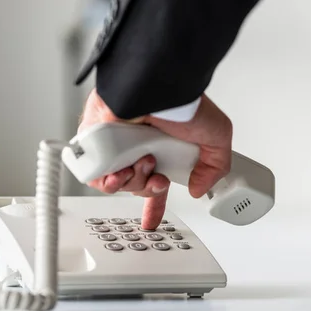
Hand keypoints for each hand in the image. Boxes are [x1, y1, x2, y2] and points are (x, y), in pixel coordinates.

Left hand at [78, 89, 232, 229]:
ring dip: (131, 181)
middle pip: (137, 186)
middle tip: (157, 176)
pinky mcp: (95, 142)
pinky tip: (119, 169)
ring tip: (140, 163)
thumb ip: (215, 167)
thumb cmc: (182, 104)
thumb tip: (198, 189)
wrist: (154, 90)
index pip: (155, 182)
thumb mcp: (216, 137)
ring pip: (117, 183)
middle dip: (149, 189)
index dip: (154, 204)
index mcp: (163, 149)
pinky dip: (107, 179)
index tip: (151, 221)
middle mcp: (138, 146)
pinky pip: (95, 175)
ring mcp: (116, 144)